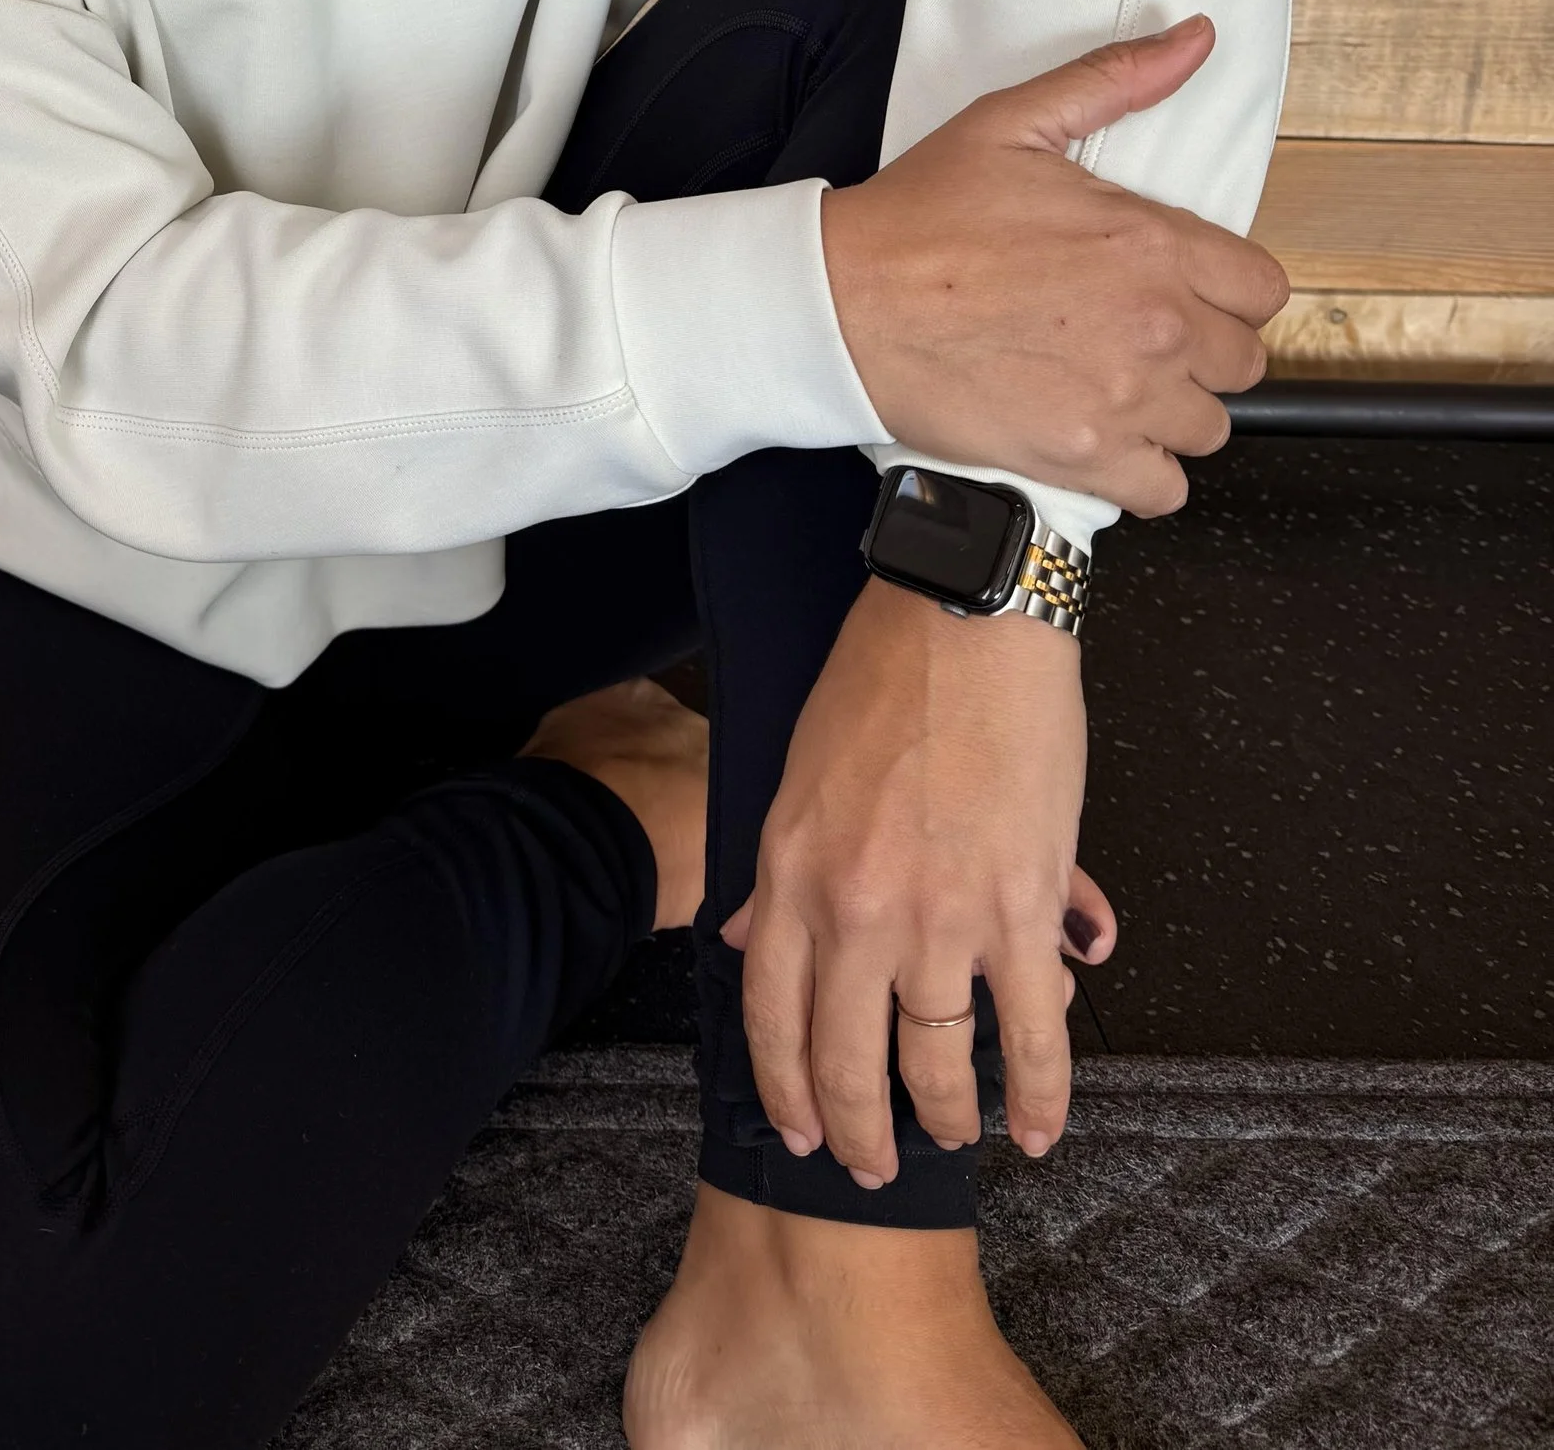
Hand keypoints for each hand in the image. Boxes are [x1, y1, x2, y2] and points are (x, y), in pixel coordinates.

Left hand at [721, 575, 1111, 1179]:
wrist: (966, 618)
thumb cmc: (882, 678)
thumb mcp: (799, 775)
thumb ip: (779, 873)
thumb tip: (745, 935)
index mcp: (793, 872)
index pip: (772, 1016)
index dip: (788, 1089)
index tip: (800, 1130)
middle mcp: (857, 910)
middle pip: (847, 1061)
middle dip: (859, 1131)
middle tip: (871, 1165)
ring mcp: (941, 918)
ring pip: (936, 1063)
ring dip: (947, 1117)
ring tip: (957, 1137)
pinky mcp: (1022, 910)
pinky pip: (1030, 1032)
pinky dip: (1037, 1092)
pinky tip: (1036, 1127)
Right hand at [819, 13, 1290, 516]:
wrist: (843, 305)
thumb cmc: (917, 219)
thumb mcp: (1014, 124)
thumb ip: (1116, 81)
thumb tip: (1193, 39)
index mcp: (1150, 242)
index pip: (1262, 288)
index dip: (1225, 288)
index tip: (1184, 289)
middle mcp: (1154, 325)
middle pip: (1244, 362)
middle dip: (1201, 350)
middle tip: (1141, 337)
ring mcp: (1123, 399)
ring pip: (1211, 427)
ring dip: (1175, 412)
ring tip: (1118, 387)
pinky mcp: (1084, 459)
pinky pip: (1166, 491)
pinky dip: (1143, 474)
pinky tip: (1101, 437)